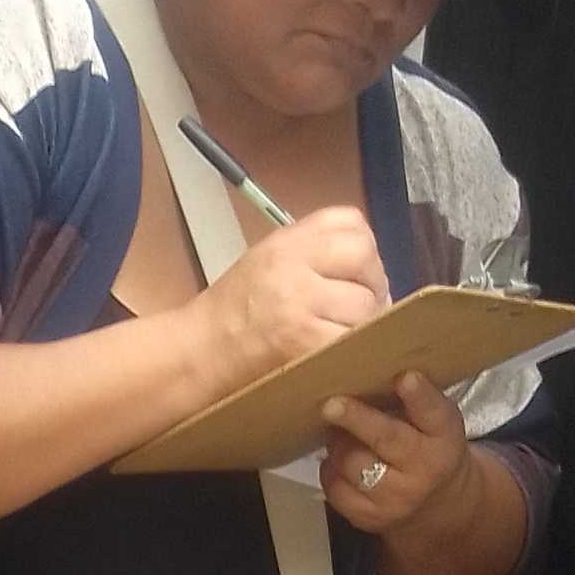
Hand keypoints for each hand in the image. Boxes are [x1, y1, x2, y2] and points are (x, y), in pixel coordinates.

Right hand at [189, 208, 387, 398]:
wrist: (200, 353)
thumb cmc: (235, 311)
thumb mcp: (267, 260)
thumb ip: (313, 252)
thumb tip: (369, 269)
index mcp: (286, 242)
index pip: (351, 221)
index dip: (365, 248)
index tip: (358, 273)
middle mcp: (293, 265)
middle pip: (364, 257)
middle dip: (374, 284)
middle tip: (361, 306)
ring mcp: (300, 304)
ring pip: (366, 305)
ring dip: (365, 323)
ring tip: (343, 332)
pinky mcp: (305, 342)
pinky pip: (352, 340)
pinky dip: (352, 349)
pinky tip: (337, 353)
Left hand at [319, 371, 472, 536]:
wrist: (439, 508)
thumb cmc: (430, 448)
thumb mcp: (436, 425)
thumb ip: (413, 403)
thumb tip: (365, 370)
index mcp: (445, 439)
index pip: (434, 414)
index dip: (419, 396)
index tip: (405, 377)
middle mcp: (424, 472)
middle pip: (387, 440)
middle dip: (357, 420)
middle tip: (332, 404)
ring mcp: (395, 500)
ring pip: (353, 464)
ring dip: (338, 442)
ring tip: (336, 429)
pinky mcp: (369, 519)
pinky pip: (336, 489)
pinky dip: (330, 469)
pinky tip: (337, 459)